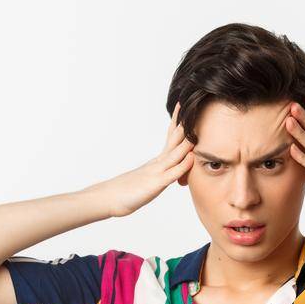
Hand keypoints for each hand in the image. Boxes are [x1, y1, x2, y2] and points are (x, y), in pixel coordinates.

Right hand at [95, 102, 194, 217]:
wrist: (108, 198)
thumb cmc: (129, 190)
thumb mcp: (151, 179)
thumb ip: (163, 173)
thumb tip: (173, 171)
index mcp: (158, 160)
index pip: (171, 136)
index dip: (179, 122)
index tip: (184, 107)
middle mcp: (158, 162)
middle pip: (174, 139)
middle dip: (184, 124)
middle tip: (193, 106)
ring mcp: (156, 171)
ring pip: (175, 153)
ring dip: (187, 141)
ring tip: (196, 126)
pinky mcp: (156, 184)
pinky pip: (172, 173)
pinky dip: (183, 165)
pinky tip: (191, 158)